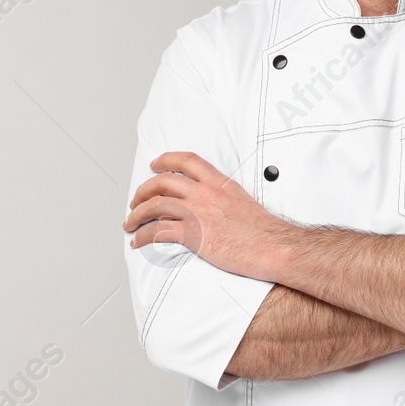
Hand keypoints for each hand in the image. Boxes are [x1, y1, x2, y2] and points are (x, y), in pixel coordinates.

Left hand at [123, 152, 288, 280]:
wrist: (274, 247)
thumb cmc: (264, 231)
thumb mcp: (243, 202)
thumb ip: (224, 198)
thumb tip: (214, 206)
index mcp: (219, 183)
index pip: (187, 160)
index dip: (166, 159)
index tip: (155, 163)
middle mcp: (205, 193)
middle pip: (163, 182)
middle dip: (143, 190)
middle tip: (136, 200)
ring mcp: (198, 212)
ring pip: (155, 205)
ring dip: (136, 214)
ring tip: (130, 223)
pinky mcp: (193, 234)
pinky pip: (157, 232)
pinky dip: (142, 236)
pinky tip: (138, 241)